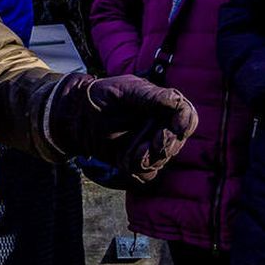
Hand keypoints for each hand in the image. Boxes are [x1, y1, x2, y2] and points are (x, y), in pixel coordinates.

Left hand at [46, 73, 197, 183]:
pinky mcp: (136, 160)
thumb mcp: (125, 90)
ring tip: (129, 153)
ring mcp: (149, 144)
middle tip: (148, 146)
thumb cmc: (100, 96)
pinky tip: (123, 161)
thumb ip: (150, 95)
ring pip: (162, 160)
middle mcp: (160, 126)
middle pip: (177, 141)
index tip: (174, 129)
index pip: (187, 115)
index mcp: (162, 105)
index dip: (185, 124)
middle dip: (165, 146)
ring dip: (148, 159)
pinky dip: (137, 170)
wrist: (77, 115)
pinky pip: (147, 174)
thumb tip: (177, 100)